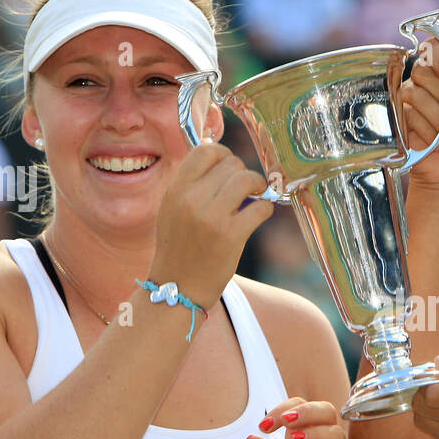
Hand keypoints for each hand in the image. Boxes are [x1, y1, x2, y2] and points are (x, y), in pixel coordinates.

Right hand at [150, 142, 272, 308]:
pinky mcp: (231, 236)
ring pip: (247, 179)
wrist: (178, 287)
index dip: (224, 154)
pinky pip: (261, 208)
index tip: (230, 166)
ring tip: (256, 196)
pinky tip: (258, 215)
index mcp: (176, 190)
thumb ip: (191, 183)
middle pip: (231, 164)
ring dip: (258, 185)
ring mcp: (212, 218)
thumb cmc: (179, 247)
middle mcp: (192, 200)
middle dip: (243, 173)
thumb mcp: (172, 209)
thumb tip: (219, 154)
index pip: (205, 151)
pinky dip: (266, 208)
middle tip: (244, 188)